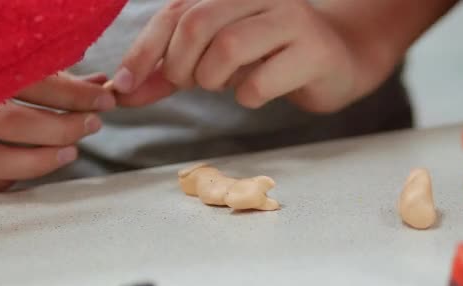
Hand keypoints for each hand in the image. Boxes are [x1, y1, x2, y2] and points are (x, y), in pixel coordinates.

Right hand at [0, 72, 115, 194]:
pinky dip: (5, 181)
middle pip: (12, 123)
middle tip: (93, 124)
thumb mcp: (23, 69)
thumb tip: (103, 84)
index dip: (75, 93)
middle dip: (61, 128)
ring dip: (37, 161)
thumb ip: (59, 79)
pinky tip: (34, 167)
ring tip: (71, 153)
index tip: (106, 99)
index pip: (32, 81)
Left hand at [113, 0, 355, 112]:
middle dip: (180, 66)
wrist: (337, 60)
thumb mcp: (215, 59)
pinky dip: (249, 96)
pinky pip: (261, 81)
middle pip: (198, 23)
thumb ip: (172, 70)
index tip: (125, 85)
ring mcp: (291, 19)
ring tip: (226, 84)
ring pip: (229, 47)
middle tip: (190, 83)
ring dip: (214, 79)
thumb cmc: (270, 57)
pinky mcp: (314, 51)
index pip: (175, 12)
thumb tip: (125, 91)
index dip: (144, 50)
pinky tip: (258, 92)